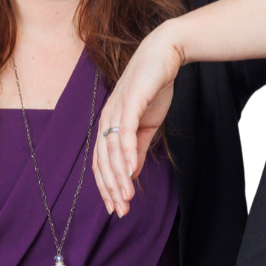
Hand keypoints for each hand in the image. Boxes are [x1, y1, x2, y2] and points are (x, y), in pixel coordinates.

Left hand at [93, 21, 183, 216]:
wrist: (164, 54)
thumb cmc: (154, 87)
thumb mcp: (147, 125)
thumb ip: (137, 149)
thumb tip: (130, 174)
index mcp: (109, 125)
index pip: (101, 162)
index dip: (106, 186)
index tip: (115, 207)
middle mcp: (107, 119)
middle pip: (102, 161)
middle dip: (111, 189)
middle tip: (120, 211)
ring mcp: (117, 110)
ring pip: (112, 151)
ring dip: (118, 177)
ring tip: (126, 198)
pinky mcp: (130, 102)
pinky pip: (125, 132)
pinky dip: (126, 153)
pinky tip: (130, 171)